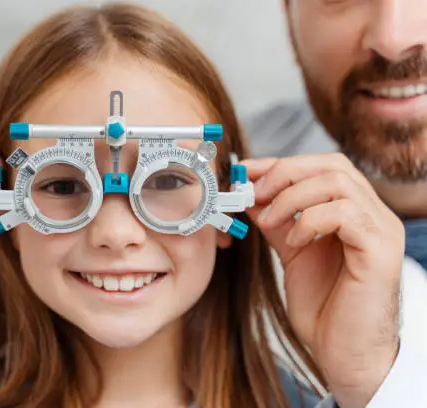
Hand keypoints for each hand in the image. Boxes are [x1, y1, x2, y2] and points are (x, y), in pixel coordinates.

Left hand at [242, 153, 403, 407]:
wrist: (345, 354)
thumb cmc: (324, 308)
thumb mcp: (292, 252)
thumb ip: (278, 221)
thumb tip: (251, 193)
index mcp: (355, 212)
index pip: (322, 166)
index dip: (280, 163)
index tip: (244, 170)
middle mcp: (374, 215)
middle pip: (332, 165)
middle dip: (284, 173)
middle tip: (253, 193)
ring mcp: (381, 230)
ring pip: (337, 182)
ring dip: (292, 197)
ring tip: (269, 221)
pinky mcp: (381, 251)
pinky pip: (345, 213)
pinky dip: (309, 221)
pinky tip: (295, 242)